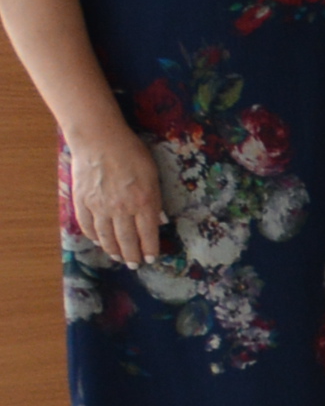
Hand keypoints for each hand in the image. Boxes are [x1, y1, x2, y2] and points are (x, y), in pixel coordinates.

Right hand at [63, 124, 164, 266]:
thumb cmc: (132, 152)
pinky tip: (98, 242)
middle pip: (127, 240)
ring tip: (118, 258)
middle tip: (134, 265)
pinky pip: (88, 226)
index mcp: (143, 202)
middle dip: (132, 255)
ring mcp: (99, 207)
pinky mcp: (82, 202)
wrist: (99, 140)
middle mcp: (121, 209)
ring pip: (107, 237)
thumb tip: (161, 220)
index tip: (151, 259)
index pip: (148, 234)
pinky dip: (94, 237)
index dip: (150, 249)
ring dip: (113, 250)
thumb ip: (156, 199)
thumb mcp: (153, 174)